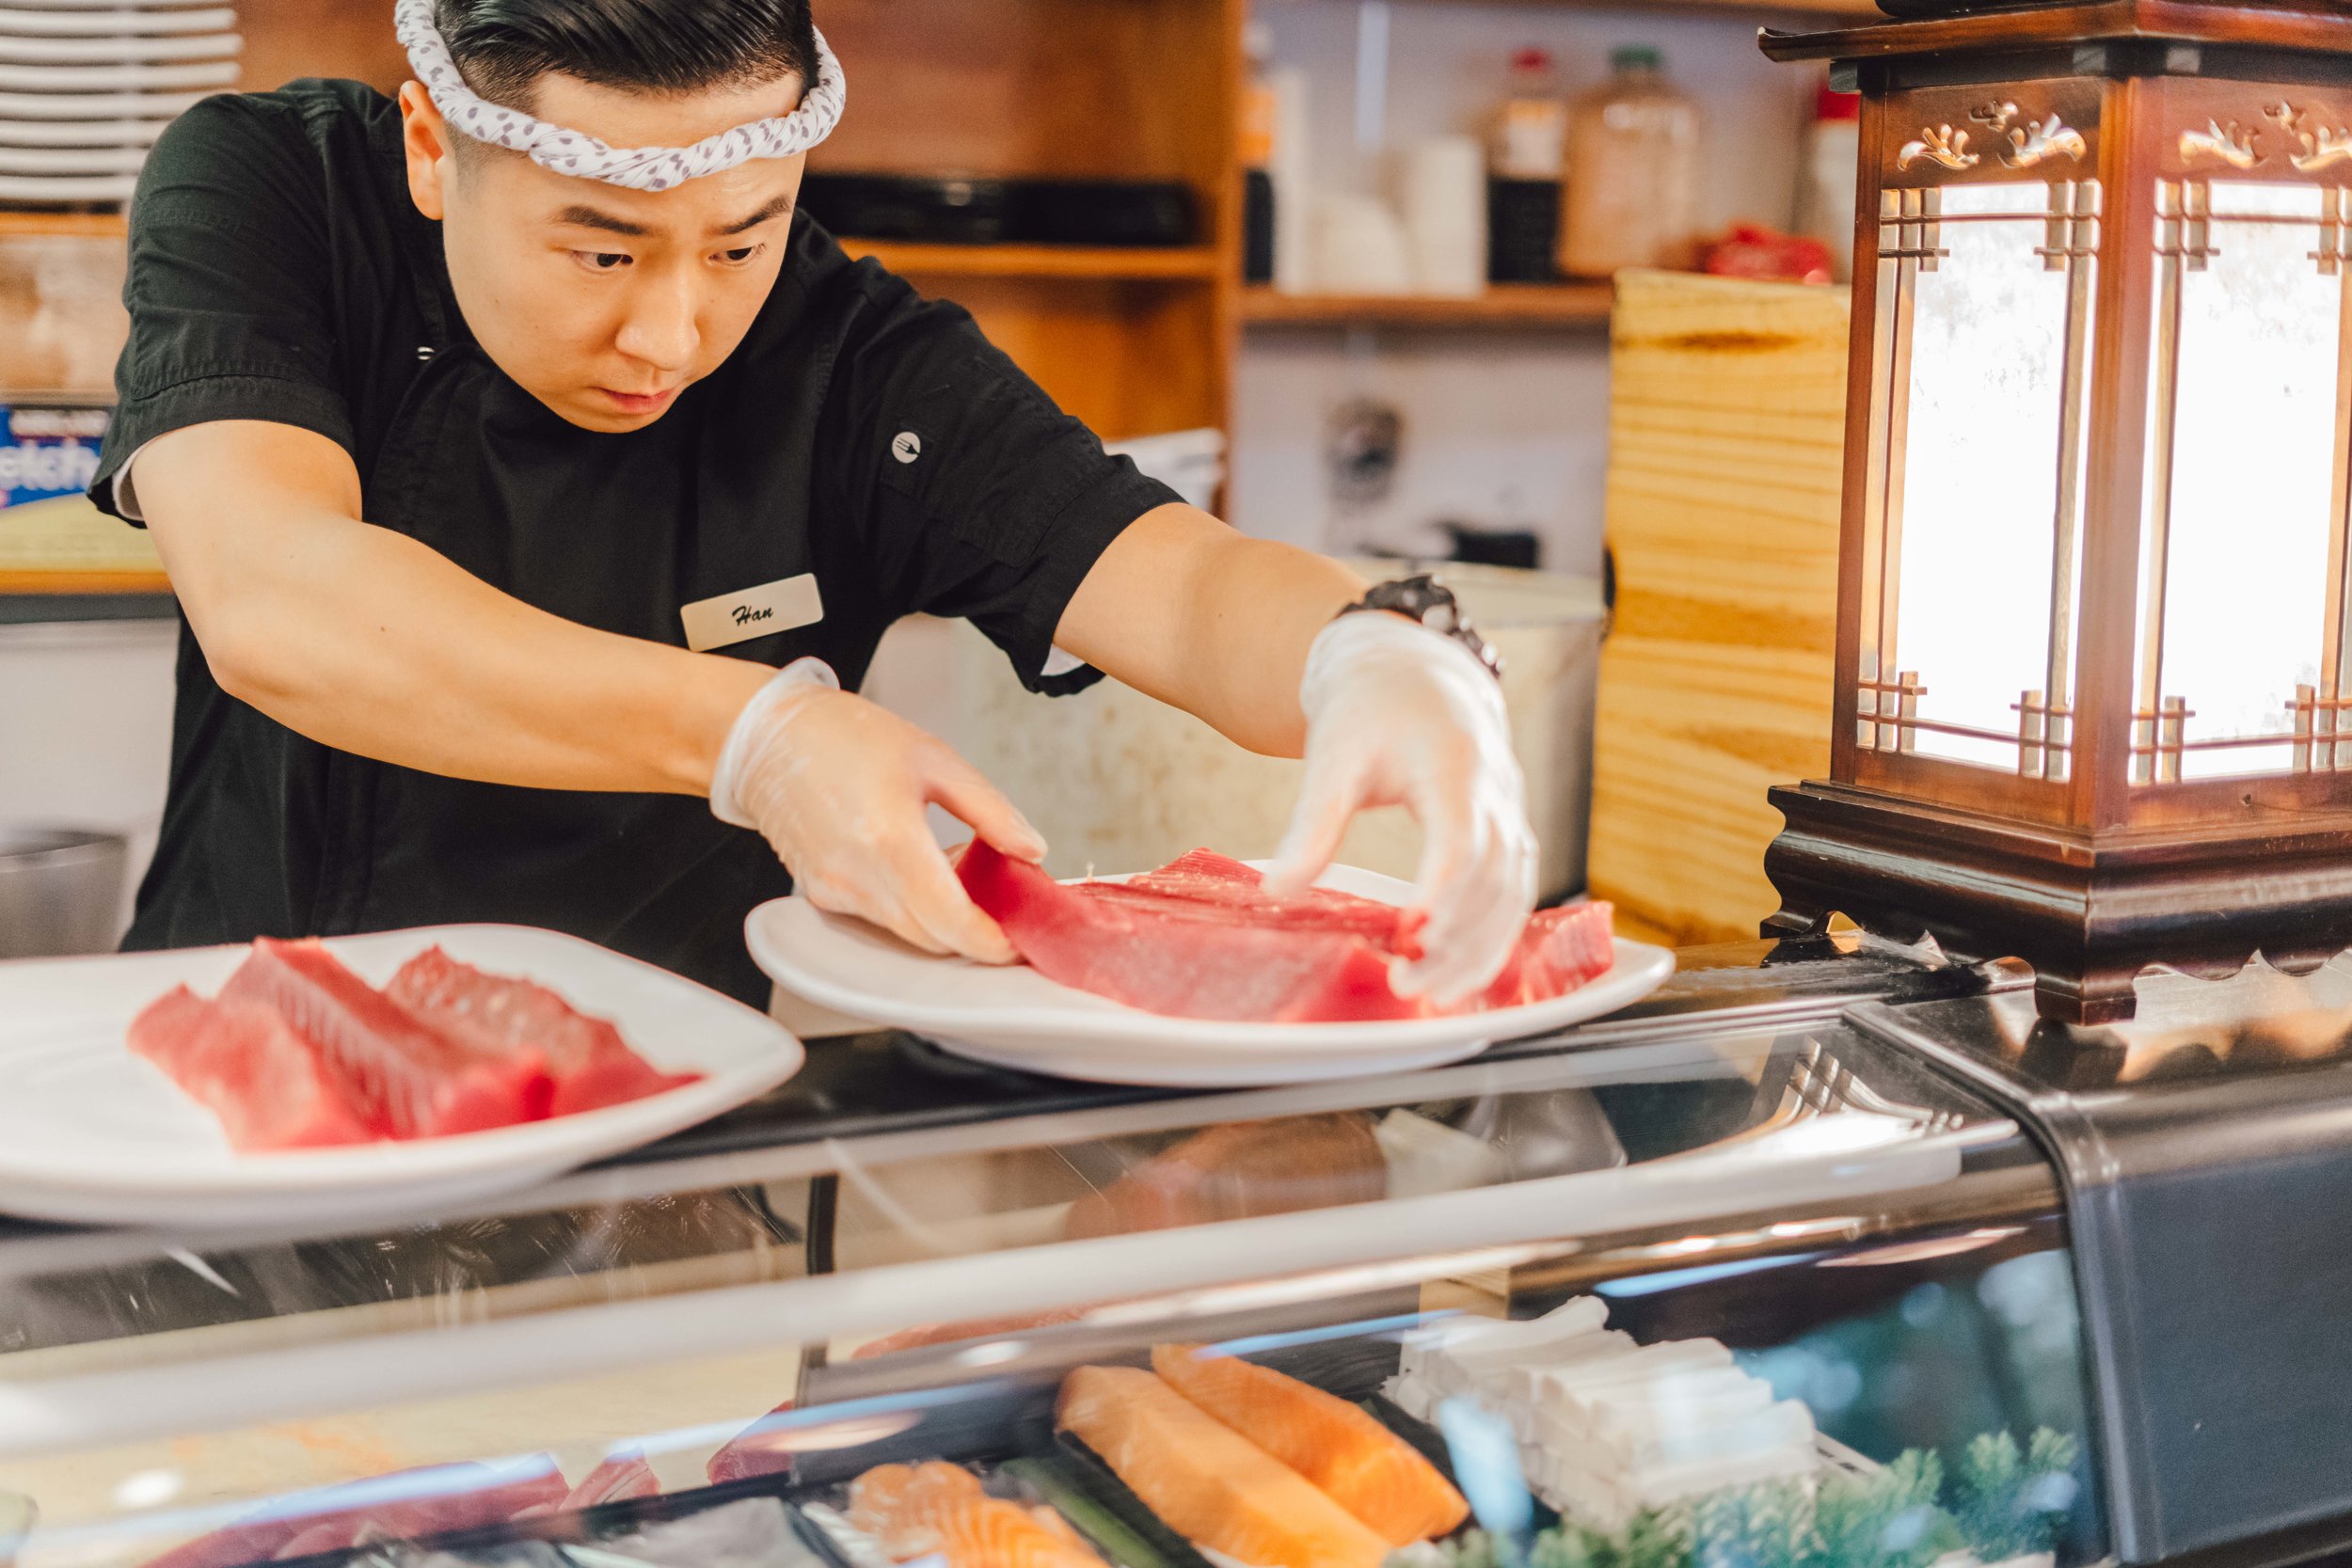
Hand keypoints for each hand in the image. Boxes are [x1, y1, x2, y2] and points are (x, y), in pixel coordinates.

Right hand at [710, 660, 1044, 961]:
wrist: (769, 738)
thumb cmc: (844, 737)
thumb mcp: (935, 759)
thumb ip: (991, 811)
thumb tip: (1031, 850)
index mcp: (892, 840)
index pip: (953, 923)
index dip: (994, 942)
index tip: (1020, 940)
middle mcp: (859, 878)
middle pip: (935, 939)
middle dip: (975, 930)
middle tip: (999, 892)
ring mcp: (836, 892)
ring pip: (909, 934)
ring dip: (943, 917)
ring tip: (953, 863)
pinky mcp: (822, 897)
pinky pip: (881, 920)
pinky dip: (911, 907)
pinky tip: (917, 865)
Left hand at [1263, 614, 1536, 1004]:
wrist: (1417, 676)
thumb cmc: (1372, 711)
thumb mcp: (1332, 759)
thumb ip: (1313, 825)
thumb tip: (1277, 891)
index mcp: (1454, 767)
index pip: (1461, 841)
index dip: (1442, 893)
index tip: (1411, 935)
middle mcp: (1496, 795)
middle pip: (1495, 880)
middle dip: (1458, 940)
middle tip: (1408, 982)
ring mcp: (1510, 816)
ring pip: (1514, 895)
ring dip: (1480, 951)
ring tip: (1432, 994)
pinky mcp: (1509, 836)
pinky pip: (1514, 895)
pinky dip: (1492, 939)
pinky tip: (1457, 975)